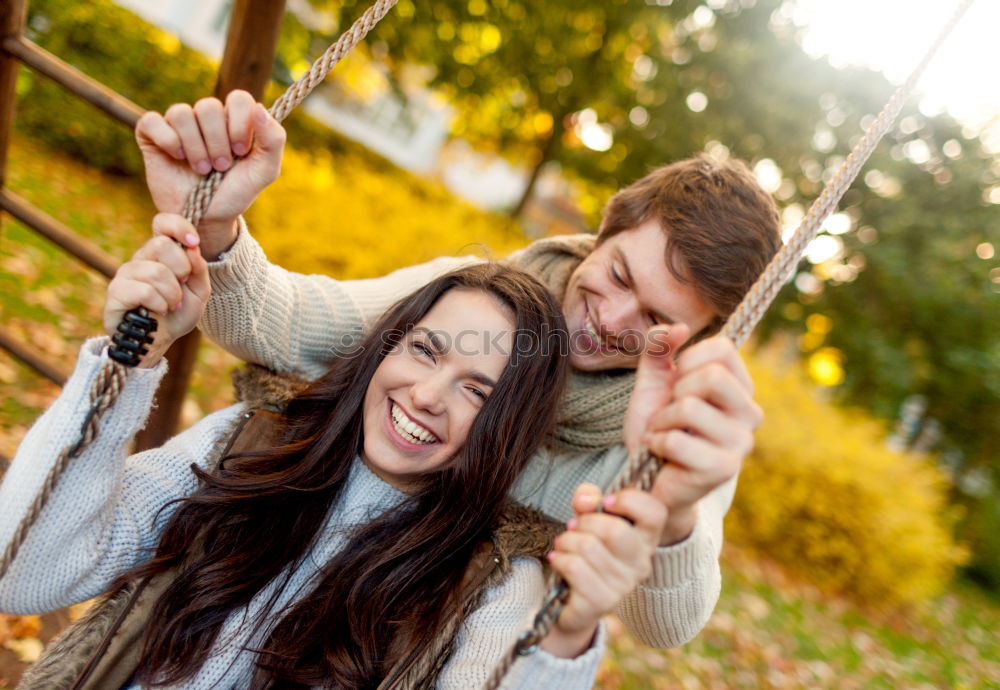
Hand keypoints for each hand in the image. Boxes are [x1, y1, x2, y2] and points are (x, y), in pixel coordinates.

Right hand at [104, 215, 210, 366]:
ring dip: (172, 295)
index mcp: (161, 253)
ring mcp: (126, 273)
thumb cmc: (177, 315)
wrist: (159, 342)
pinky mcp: (116, 292)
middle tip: (182, 287)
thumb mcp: (199, 292)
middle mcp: (141, 258)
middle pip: (162, 245)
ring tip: (171, 306)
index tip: (193, 242)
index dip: (178, 226)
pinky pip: (143, 290)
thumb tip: (193, 248)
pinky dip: (158, 303)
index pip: (163, 223)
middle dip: (182, 270)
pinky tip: (158, 311)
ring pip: (156, 271)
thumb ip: (200, 270)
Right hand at [134, 90, 285, 259]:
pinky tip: (177, 157)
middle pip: (208, 106)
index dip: (240, 123)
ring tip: (202, 169)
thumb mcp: (264, 171)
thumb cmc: (236, 192)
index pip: (238, 98)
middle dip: (217, 142)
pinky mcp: (152, 135)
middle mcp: (205, 118)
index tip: (242, 151)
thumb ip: (273, 140)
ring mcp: (178, 125)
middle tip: (220, 166)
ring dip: (195, 146)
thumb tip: (259, 108)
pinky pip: (153, 121)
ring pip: (182, 113)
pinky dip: (167, 140)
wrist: (208, 218)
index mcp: (233, 120)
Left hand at [541, 483, 662, 657]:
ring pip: (588, 547)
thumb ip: (588, 499)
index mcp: (645, 540)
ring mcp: (624, 585)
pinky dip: (559, 559)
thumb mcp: (589, 518)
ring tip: (563, 545)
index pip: (655, 512)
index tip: (606, 502)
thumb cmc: (587, 553)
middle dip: (584, 522)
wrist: (574, 602)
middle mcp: (641, 563)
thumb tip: (585, 500)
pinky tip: (558, 561)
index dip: (630, 499)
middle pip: (615, 531)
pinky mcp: (602, 601)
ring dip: (566, 541)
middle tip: (573, 527)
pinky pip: (574, 567)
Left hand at [625, 327, 762, 543]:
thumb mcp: (653, 381)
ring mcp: (741, 443)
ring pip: (690, 408)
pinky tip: (660, 452)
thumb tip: (680, 327)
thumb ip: (660, 349)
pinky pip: (678, 440)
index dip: (688, 359)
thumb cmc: (656, 426)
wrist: (647, 477)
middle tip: (669, 411)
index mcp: (740, 388)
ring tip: (661, 433)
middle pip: (712, 377)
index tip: (677, 380)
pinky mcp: (725, 469)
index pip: (724, 349)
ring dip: (661, 421)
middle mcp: (750, 413)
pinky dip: (657, 443)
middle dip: (676, 391)